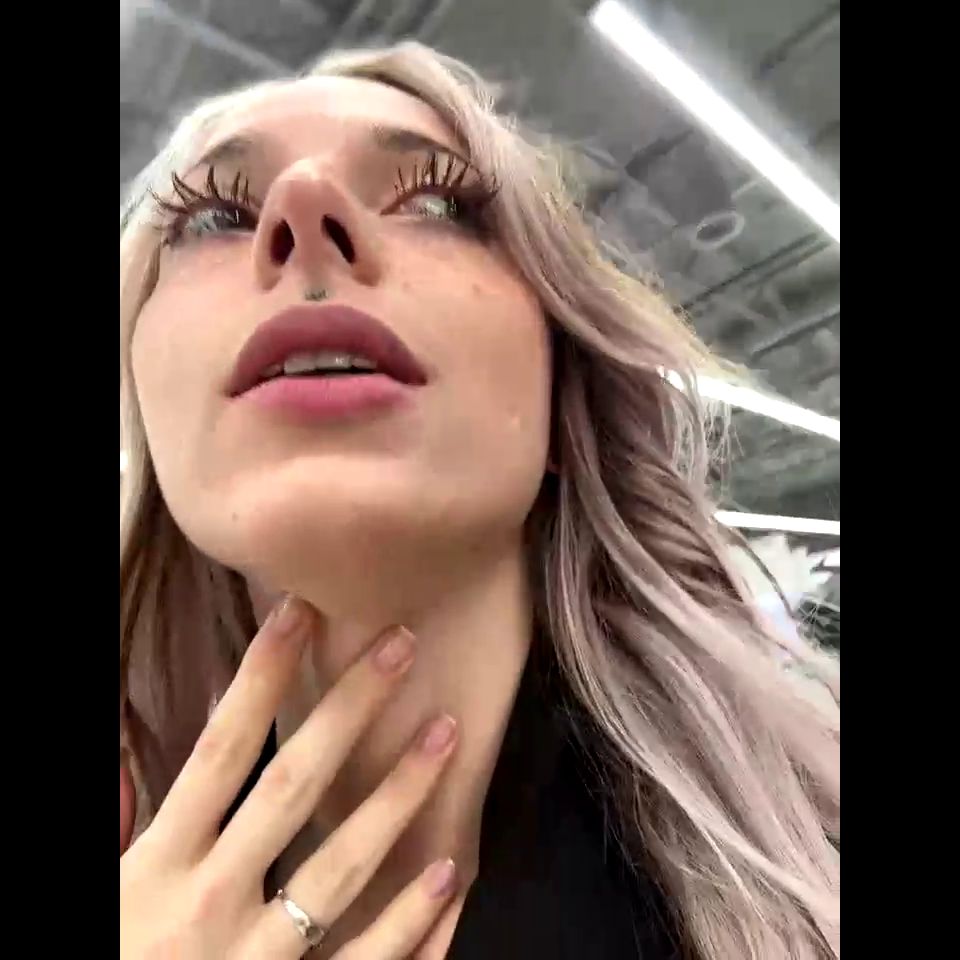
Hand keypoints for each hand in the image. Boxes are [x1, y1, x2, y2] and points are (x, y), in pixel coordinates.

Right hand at [120, 598, 458, 958]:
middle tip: (402, 644)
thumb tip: (130, 750)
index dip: (261, 678)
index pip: (219, 750)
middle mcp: (209, 903)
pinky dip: (409, 921)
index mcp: (156, 867)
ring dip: (399, 795)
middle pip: (293, 787)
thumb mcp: (98, 892)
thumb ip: (116, 820)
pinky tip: (448, 871)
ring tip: (447, 731)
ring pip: (342, 865)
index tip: (300, 613)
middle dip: (349, 710)